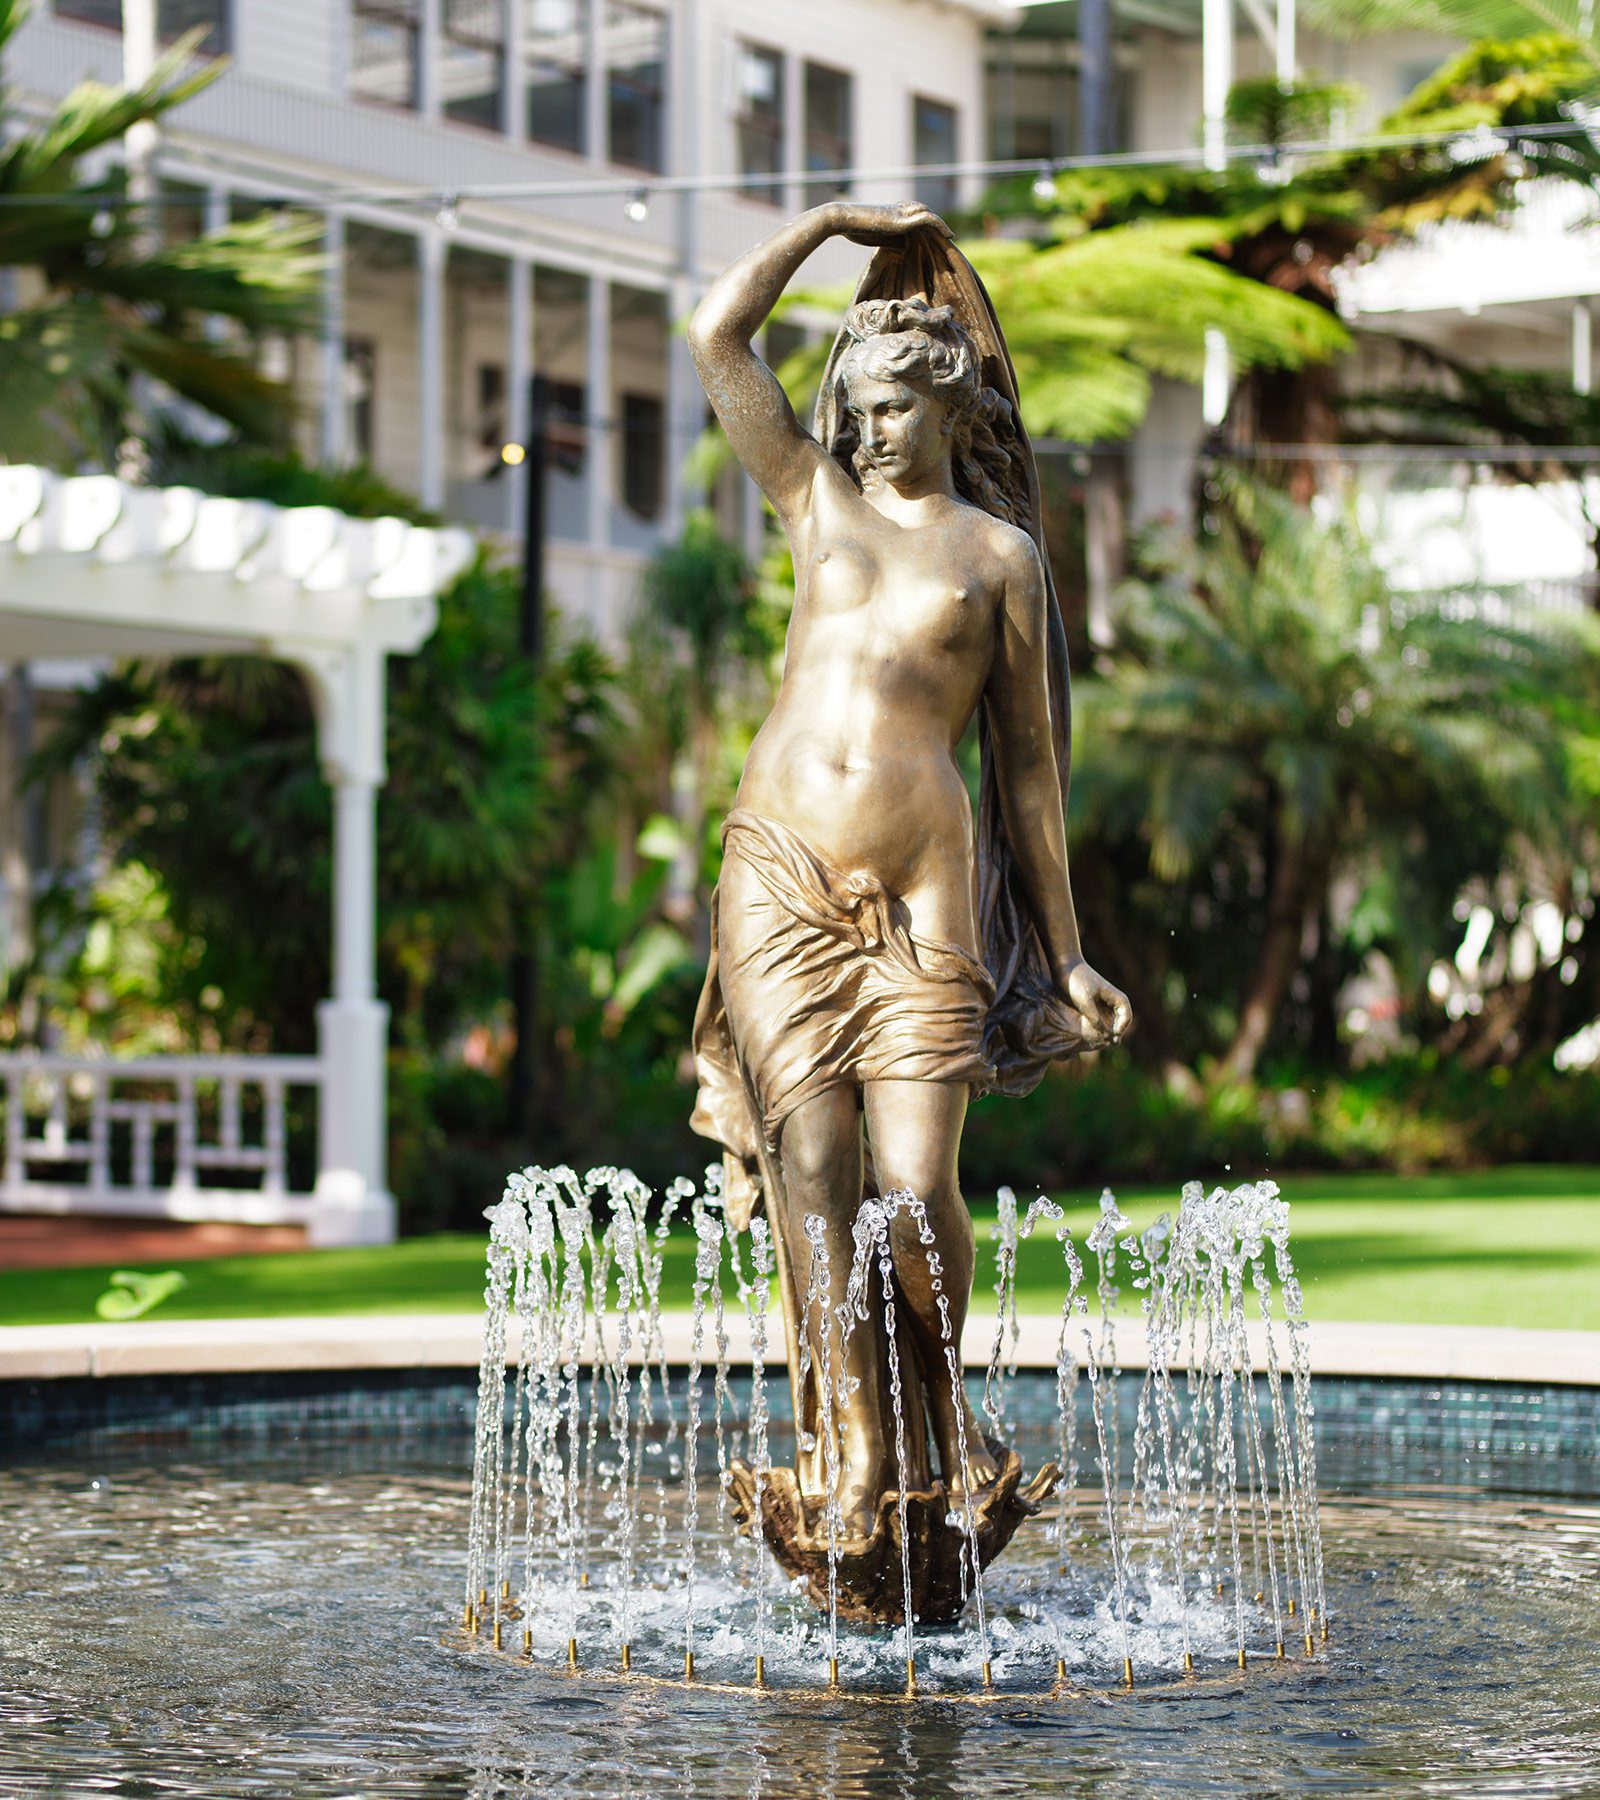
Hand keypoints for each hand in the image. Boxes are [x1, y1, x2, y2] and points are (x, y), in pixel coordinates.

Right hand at [830, 200, 951, 246]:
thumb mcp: (876, 237)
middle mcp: (900, 208)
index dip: (926, 225)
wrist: (844, 219)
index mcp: (892, 211)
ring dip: (941, 225)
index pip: (914, 215)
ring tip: (950, 236)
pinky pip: (929, 220)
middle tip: (946, 235)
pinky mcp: (903, 218)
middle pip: (925, 213)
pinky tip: (949, 235)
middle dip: (936, 224)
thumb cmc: (853, 229)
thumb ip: (891, 240)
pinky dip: (940, 226)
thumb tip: (904, 249)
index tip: (934, 236)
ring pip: (929, 215)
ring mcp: (902, 211)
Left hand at [1059, 958, 1132, 1044]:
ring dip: (1105, 1034)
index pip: (1126, 1017)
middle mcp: (1112, 1003)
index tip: (1110, 1034)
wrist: (1063, 968)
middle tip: (1104, 1044)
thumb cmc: (1076, 981)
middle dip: (1113, 1034)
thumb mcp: (1084, 1000)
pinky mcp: (1091, 1009)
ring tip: (1096, 1043)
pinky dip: (1096, 1031)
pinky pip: (1098, 1023)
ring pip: (1108, 1025)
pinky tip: (1088, 1037)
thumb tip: (1104, 1033)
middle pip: (1119, 1023)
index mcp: (1117, 997)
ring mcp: (1102, 1007)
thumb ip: (1094, 1017)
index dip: (1121, 1028)